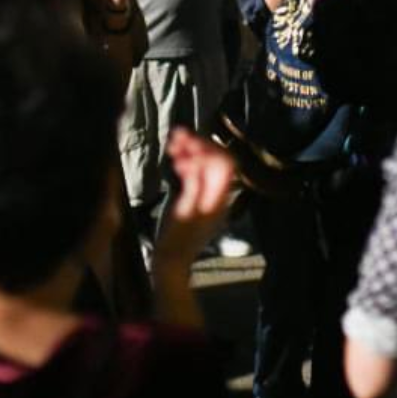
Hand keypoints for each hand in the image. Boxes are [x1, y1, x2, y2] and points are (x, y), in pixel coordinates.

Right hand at [153, 127, 236, 270]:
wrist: (171, 262)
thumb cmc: (176, 240)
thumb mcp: (184, 212)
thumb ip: (194, 186)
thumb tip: (198, 163)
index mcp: (218, 198)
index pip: (225, 164)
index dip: (210, 148)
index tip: (190, 142)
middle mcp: (217, 194)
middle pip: (215, 161)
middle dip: (199, 145)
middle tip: (178, 136)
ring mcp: (206, 196)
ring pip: (204, 166)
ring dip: (190, 152)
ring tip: (173, 143)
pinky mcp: (196, 198)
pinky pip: (196, 175)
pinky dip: (187, 164)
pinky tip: (175, 161)